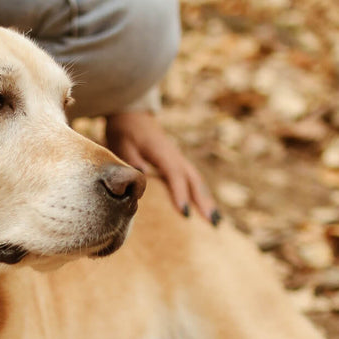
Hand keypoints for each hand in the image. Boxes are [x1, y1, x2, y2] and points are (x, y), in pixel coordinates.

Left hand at [104, 111, 219, 224]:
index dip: (180, 193)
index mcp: (162, 152)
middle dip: (203, 202)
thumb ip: (131, 159)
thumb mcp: (122, 143)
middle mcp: (175, 156)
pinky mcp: (176, 162)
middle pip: (193, 180)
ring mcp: (178, 159)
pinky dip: (201, 194)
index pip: (174, 174)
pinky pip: (193, 180)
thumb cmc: (125, 131)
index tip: (185, 213)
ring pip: (196, 181)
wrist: (131, 115)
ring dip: (207, 200)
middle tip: (213, 223)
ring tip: (216, 222)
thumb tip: (142, 173)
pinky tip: (206, 209)